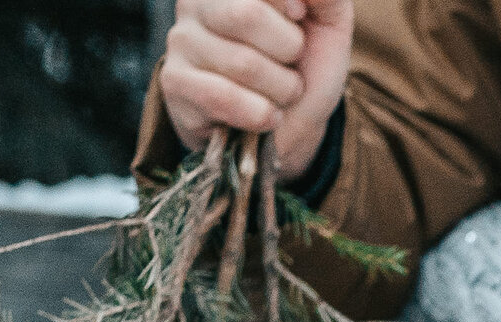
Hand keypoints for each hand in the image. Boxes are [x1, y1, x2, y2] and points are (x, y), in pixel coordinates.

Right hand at [161, 0, 353, 152]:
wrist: (291, 128)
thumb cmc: (305, 67)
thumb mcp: (326, 23)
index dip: (292, 10)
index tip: (299, 20)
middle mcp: (196, 3)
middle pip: (247, 15)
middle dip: (288, 50)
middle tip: (290, 63)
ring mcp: (181, 41)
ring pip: (242, 63)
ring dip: (281, 89)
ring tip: (279, 93)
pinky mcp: (174, 82)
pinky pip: (223, 97)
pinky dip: (260, 114)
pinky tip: (265, 115)